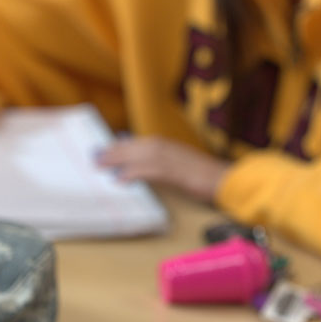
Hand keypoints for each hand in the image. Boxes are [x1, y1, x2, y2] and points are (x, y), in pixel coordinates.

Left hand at [96, 136, 228, 203]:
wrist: (225, 179)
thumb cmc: (204, 175)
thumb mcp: (180, 166)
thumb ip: (161, 165)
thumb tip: (139, 169)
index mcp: (169, 146)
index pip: (140, 142)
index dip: (121, 145)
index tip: (104, 148)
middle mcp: (169, 148)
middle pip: (136, 146)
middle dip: (115, 150)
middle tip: (96, 156)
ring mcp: (173, 159)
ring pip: (140, 155)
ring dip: (120, 158)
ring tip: (102, 164)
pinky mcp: (177, 172)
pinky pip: (151, 171)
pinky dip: (135, 173)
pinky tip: (122, 179)